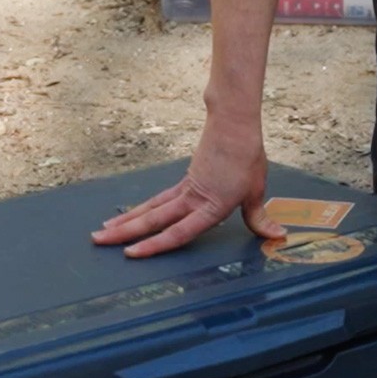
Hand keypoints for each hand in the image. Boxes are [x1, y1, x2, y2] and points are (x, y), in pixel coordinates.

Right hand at [91, 116, 285, 257]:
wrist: (234, 123)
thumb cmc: (247, 157)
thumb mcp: (256, 191)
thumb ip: (260, 218)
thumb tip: (278, 236)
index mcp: (211, 206)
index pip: (179, 232)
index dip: (155, 245)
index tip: (132, 253)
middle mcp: (192, 200)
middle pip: (153, 219)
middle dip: (125, 233)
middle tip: (98, 241)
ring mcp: (185, 191)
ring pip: (149, 210)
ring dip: (125, 222)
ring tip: (102, 232)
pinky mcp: (184, 183)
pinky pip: (157, 201)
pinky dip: (140, 211)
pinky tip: (126, 218)